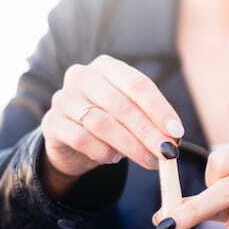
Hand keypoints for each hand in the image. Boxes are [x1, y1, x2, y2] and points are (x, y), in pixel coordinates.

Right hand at [40, 54, 183, 196]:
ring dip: (130, 146)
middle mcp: (82, 76)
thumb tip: (173, 138)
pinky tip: (114, 159)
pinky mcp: (51, 122)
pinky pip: (81, 138)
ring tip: (148, 161)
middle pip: (121, 104)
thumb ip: (151, 120)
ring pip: (101, 123)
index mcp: (107, 67)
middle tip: (166, 153)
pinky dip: (102, 151)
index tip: (177, 132)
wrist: (72, 140)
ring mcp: (63, 98)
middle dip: (147, 132)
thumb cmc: (111, 121)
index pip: (137, 84)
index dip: (159, 109)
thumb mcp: (132, 115)